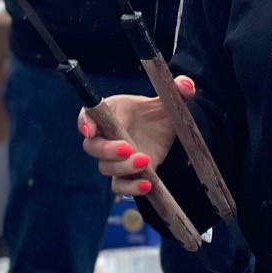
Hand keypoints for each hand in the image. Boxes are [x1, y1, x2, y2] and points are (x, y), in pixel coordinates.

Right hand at [78, 76, 194, 196]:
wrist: (164, 135)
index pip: (87, 116)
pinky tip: (147, 184)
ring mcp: (114, 159)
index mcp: (111, 112)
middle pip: (92, 147)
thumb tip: (187, 85)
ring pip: (105, 168)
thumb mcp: (167, 100)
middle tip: (128, 148)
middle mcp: (106, 136)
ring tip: (145, 160)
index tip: (90, 130)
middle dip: (106, 149)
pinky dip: (130, 188)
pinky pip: (119, 187)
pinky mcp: (125, 176)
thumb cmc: (157, 114)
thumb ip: (177, 89)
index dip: (84, 123)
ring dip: (122, 168)